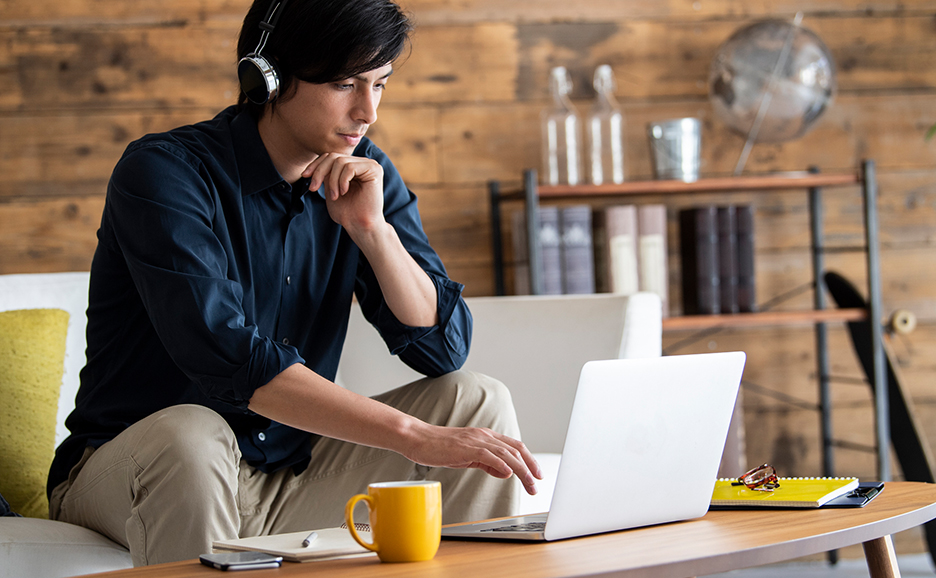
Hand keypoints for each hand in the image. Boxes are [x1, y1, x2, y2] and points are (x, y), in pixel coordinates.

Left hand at [301, 153, 384, 234]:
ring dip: (332, 181)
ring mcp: (370, 165)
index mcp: (353, 166)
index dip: (316, 165)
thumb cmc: (347, 213)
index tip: (304, 176)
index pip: (331, 157)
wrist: (360, 226)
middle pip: (334, 156)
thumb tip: (316, 162)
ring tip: (334, 196)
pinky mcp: (374, 170)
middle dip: (320, 172)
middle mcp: (362, 163)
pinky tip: (344, 192)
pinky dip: (342, 181)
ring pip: (340, 161)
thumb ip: (327, 174)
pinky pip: (350, 167)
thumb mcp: (330, 188)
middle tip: (313, 188)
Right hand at [404, 424, 542, 495]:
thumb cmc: (440, 447)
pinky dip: (501, 464)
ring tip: (529, 483)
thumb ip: (487, 463)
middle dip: (530, 467)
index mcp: (486, 437)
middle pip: (516, 449)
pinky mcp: (466, 448)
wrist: (419, 439)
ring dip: (521, 470)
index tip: (537, 474)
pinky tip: (508, 473)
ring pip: (506, 454)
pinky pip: (488, 455)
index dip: (529, 459)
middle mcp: (485, 436)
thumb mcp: (468, 457)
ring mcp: (476, 440)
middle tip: (537, 483)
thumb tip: (505, 471)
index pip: (515, 446)